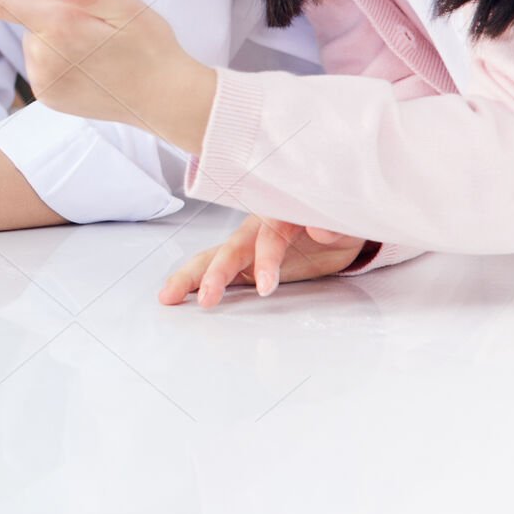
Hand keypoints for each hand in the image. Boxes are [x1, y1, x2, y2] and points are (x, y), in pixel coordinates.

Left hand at [0, 0, 216, 152]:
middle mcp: (44, 55)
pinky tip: (93, 71)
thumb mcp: (125, 6)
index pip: (1, 3)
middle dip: (57, 16)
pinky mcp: (48, 99)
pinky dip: (62, 64)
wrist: (167, 99)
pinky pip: (44, 68)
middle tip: (99, 29)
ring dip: (61, 42)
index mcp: (60, 25)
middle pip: (32, 20)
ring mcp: (44, 82)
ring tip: (100, 52)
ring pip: (38, 45)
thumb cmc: (150, 45)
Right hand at [160, 214, 364, 307]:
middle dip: (213, 273)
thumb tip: (319, 228)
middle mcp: (256, 228)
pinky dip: (197, 280)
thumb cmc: (338, 223)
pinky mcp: (244, 261)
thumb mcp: (344, 224)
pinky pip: (218, 268)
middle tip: (205, 298)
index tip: (266, 287)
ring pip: (214, 256)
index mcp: (280, 216)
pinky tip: (180, 294)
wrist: (338, 227)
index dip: (265, 262)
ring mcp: (246, 244)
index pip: (267, 239)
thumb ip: (333, 225)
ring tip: (169, 296)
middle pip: (228, 247)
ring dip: (192, 277)